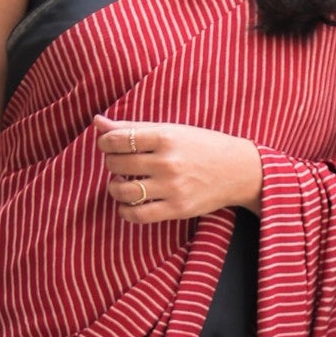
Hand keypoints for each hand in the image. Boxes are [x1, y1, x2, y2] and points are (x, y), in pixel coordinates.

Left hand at [93, 115, 262, 222]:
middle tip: (121, 162)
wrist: (238, 170)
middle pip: (117, 163)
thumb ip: (133, 127)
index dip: (105, 142)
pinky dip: (125, 210)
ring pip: (122, 190)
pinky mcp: (177, 208)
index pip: (117, 139)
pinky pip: (137, 215)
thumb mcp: (171, 130)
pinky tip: (127, 203)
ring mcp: (172, 187)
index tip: (108, 144)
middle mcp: (167, 162)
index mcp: (166, 137)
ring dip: (114, 186)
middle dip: (112, 162)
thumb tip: (97, 122)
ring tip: (121, 183)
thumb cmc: (202, 146)